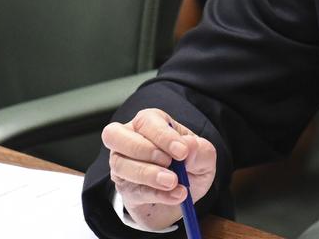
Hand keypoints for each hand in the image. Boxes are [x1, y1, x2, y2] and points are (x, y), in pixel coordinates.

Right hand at [102, 109, 217, 229]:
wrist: (183, 196)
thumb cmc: (190, 166)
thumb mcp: (204, 156)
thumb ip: (199, 149)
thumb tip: (188, 145)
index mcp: (151, 123)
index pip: (147, 121)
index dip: (163, 136)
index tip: (182, 152)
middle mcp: (129, 139)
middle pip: (114, 135)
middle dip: (143, 149)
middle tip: (168, 162)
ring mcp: (122, 165)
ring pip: (120, 165)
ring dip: (148, 174)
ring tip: (173, 182)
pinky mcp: (124, 189)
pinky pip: (134, 190)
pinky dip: (157, 194)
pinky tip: (175, 195)